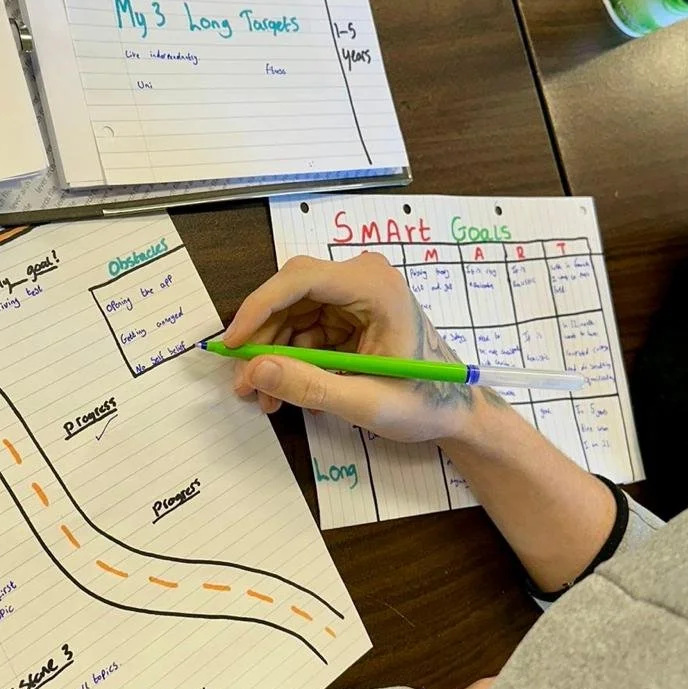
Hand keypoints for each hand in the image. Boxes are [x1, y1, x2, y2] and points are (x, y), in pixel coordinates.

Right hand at [222, 252, 482, 444]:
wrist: (454, 409)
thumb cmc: (424, 402)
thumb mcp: (365, 401)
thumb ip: (309, 385)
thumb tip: (255, 369)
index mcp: (375, 287)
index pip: (301, 279)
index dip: (259, 308)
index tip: (233, 344)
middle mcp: (363, 279)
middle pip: (290, 295)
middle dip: (263, 339)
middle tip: (243, 382)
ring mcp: (355, 294)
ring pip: (292, 313)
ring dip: (273, 354)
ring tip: (264, 397)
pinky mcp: (349, 312)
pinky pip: (305, 327)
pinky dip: (290, 357)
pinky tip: (285, 389)